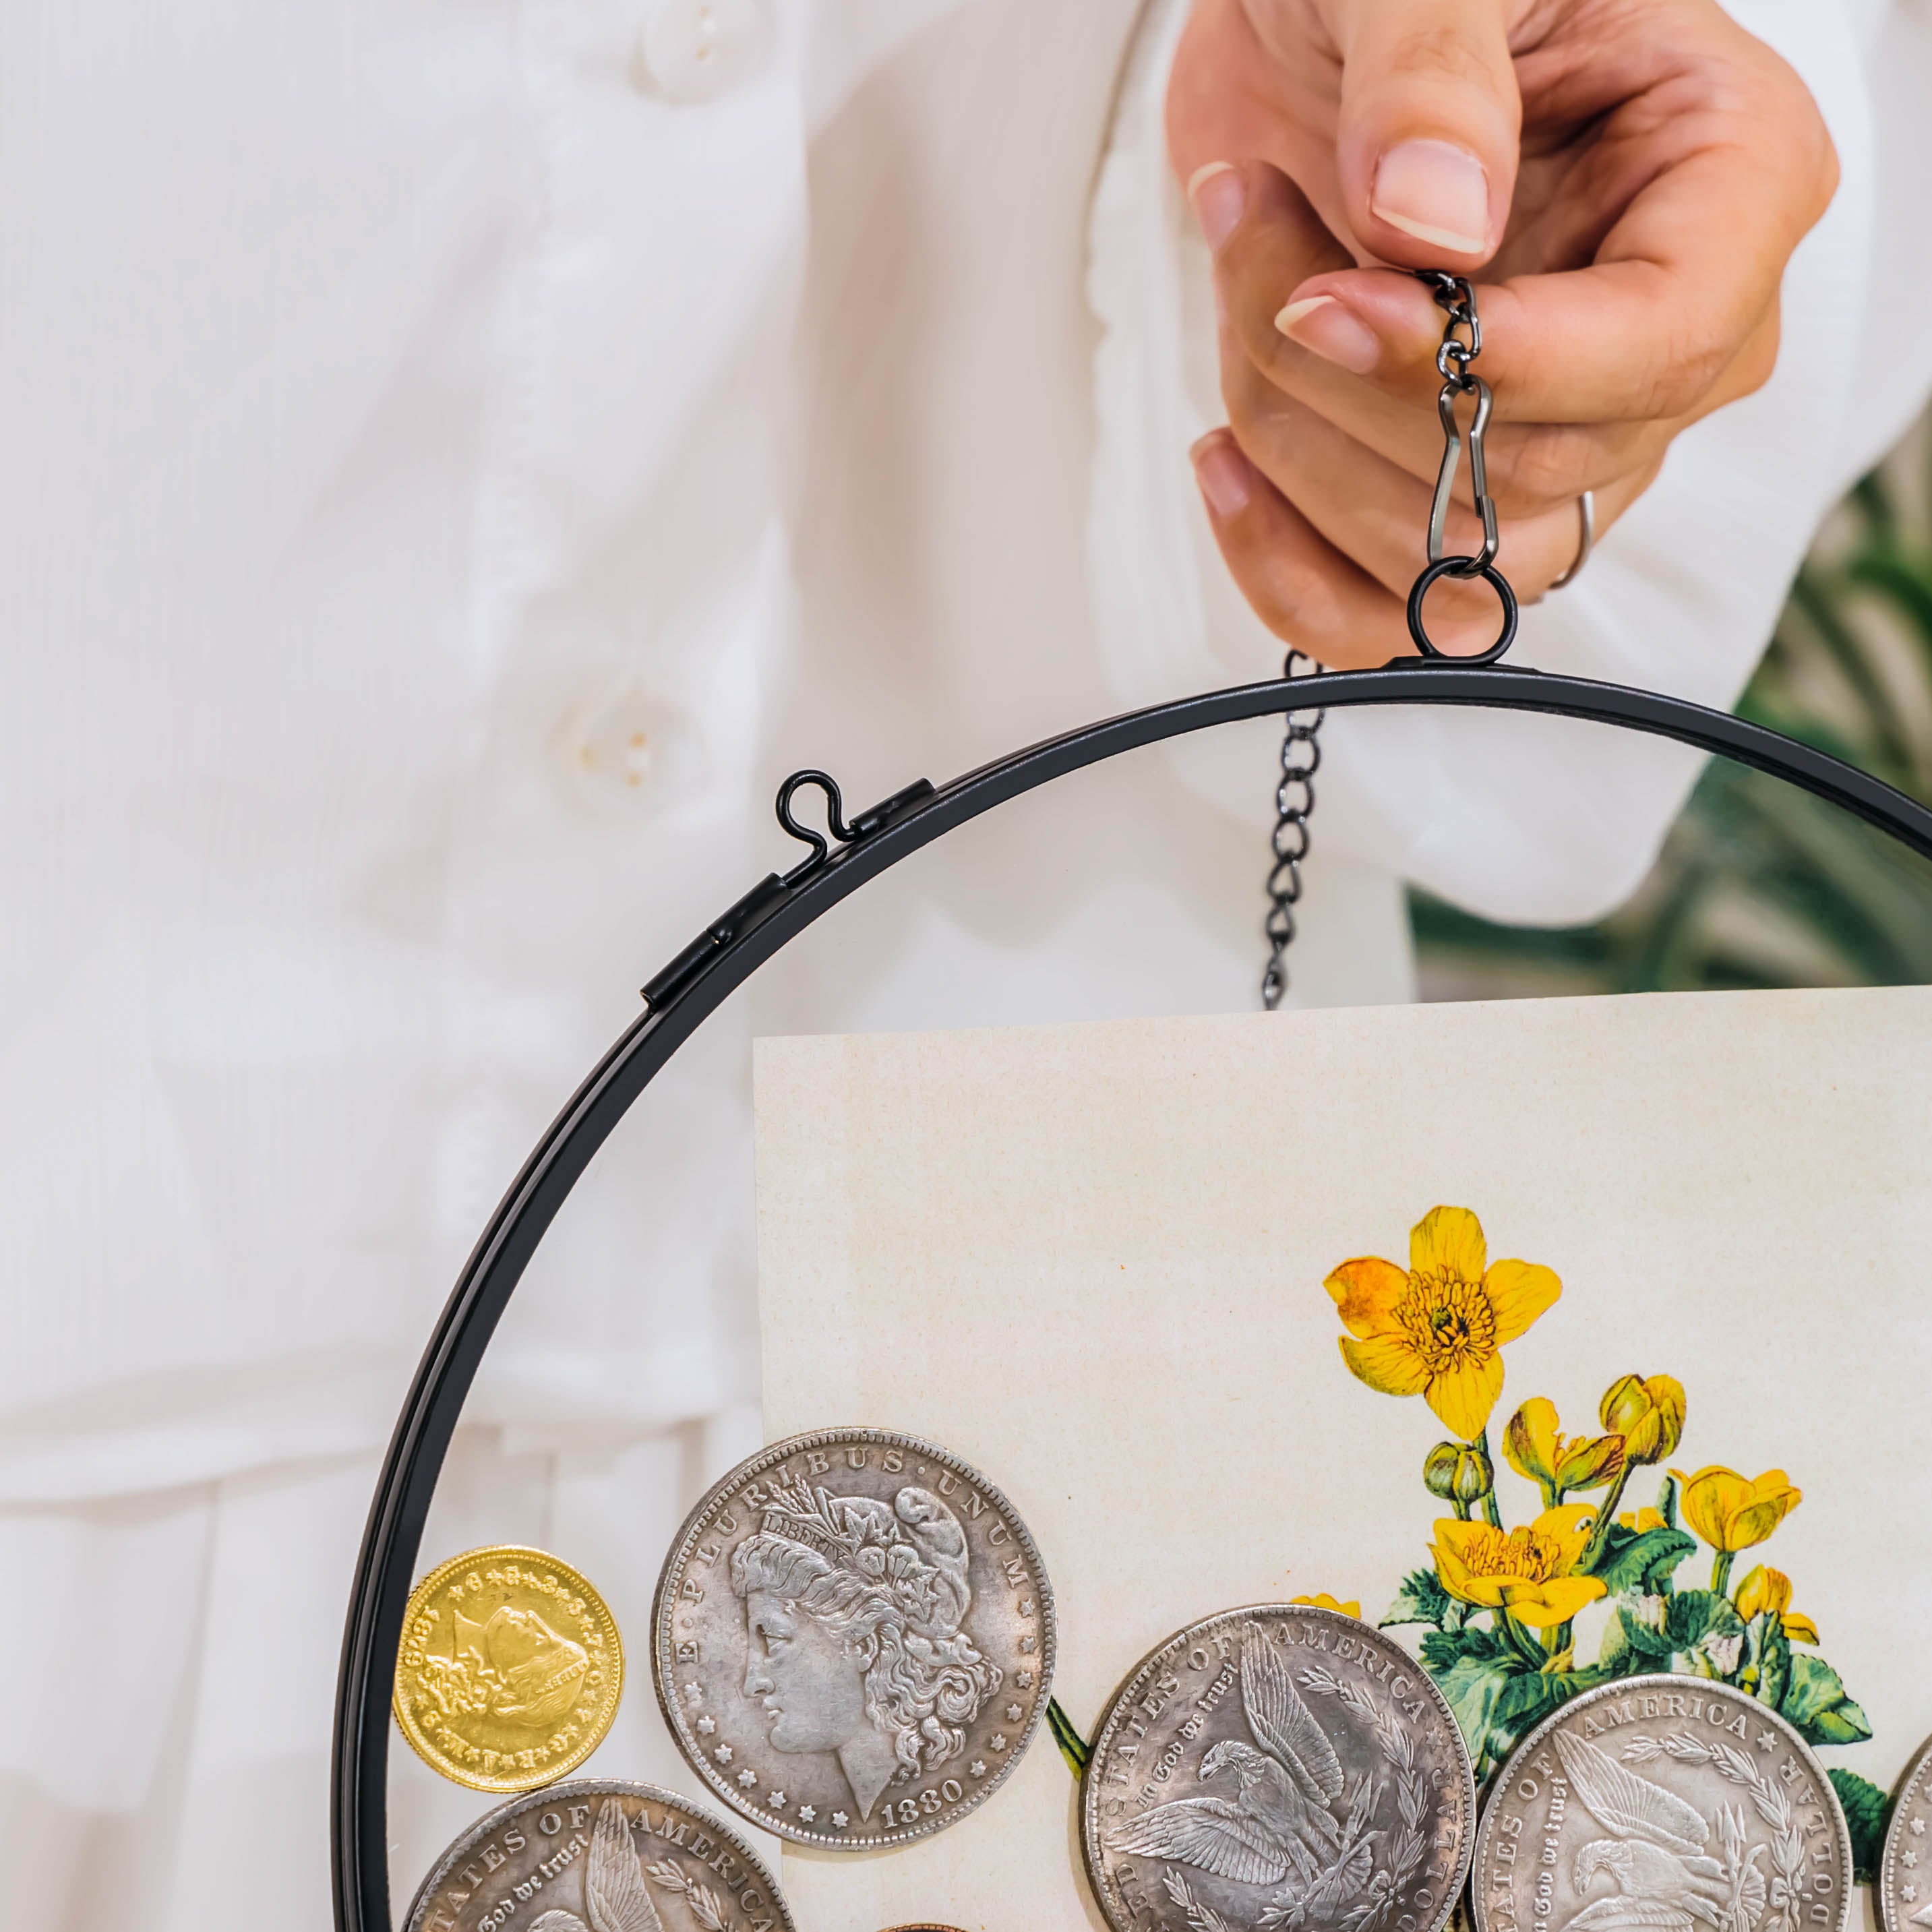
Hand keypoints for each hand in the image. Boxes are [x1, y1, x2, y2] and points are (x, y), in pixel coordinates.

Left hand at [1167, 0, 1837, 663]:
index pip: (1653, 354)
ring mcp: (1569, 432)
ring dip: (1300, 446)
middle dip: (1344, 378)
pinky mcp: (1462, 489)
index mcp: (1727, 187)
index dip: (1482, 363)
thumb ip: (1434, 72)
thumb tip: (1433, 228)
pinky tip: (1222, 460)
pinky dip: (1284, 565)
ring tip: (1239, 286)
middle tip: (1253, 219)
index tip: (1329, 300)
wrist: (1321, 16)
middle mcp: (1668, 338)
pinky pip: (1392, 613)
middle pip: (1532, 471)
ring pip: (1453, 558)